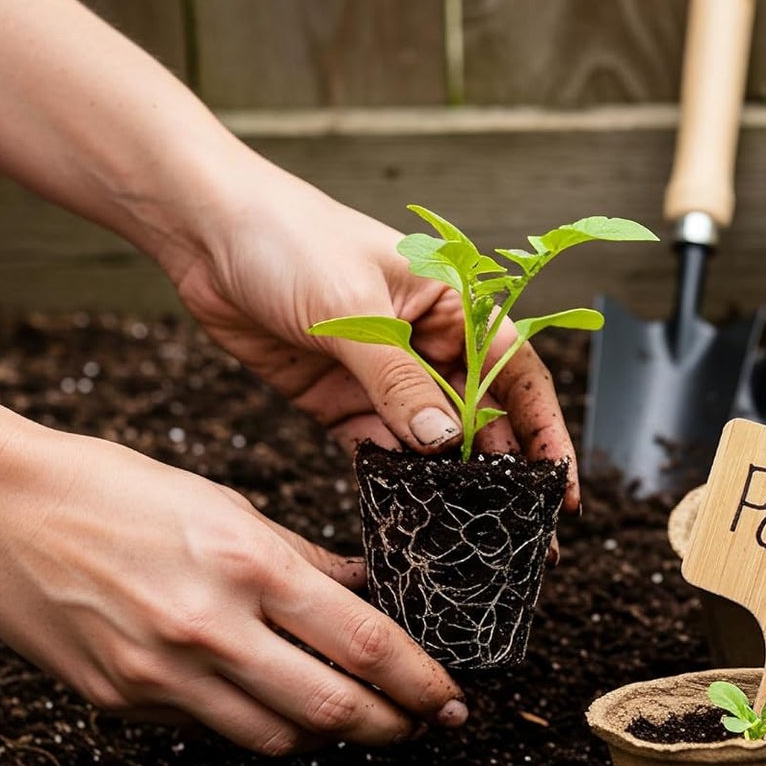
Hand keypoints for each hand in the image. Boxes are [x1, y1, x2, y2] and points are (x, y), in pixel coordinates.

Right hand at [0, 382, 466, 753]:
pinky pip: (217, 730)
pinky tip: (280, 703)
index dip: (419, 681)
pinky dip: (263, 724)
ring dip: (332, 735)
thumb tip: (365, 594)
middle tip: (424, 724)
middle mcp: (210, 629)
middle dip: (394, 726)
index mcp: (248, 565)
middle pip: (333, 711)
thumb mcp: (224, 504)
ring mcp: (163, 675)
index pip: (365, 644)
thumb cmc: (112, 488)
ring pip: (279, 738)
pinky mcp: (124, 702)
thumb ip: (303, 559)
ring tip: (360, 717)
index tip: (449, 696)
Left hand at [166, 157, 581, 509]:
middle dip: (502, 474)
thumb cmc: (289, 238)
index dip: (544, 432)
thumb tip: (443, 441)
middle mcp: (427, 343)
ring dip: (447, 485)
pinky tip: (407, 511)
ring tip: (468, 534)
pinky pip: (378, 449)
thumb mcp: (352, 308)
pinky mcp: (339, 398)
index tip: (561, 488)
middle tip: (522, 533)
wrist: (204, 230)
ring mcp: (383, 376)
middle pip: (480, 418)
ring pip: (430, 442)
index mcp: (452, 306)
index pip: (516, 375)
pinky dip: (392, 479)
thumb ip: (396, 380)